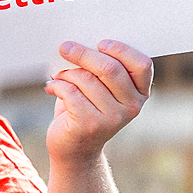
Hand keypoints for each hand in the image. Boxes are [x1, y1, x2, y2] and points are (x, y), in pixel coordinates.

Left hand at [44, 40, 152, 163]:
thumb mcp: (100, 90)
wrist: (74, 149)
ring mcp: (113, 118)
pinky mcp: (90, 125)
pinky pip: (71, 93)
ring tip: (57, 77)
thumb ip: (100, 71)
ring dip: (67, 73)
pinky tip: (51, 87)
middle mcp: (132, 106)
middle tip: (65, 47)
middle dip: (84, 54)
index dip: (122, 50)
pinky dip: (57, 86)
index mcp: (140, 93)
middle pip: (111, 68)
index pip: (142, 65)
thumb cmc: (85, 111)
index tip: (100, 43)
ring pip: (87, 79)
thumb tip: (79, 43)